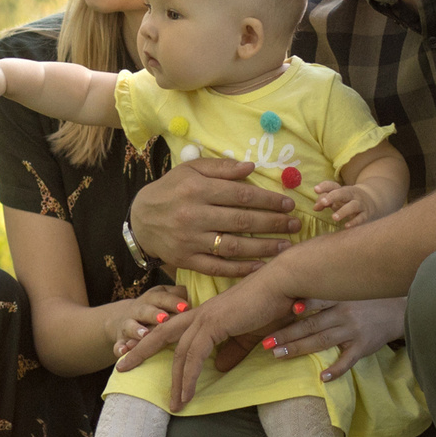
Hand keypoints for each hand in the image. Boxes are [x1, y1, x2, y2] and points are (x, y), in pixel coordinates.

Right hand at [106, 285, 190, 357]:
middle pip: (146, 310)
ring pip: (131, 326)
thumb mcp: (168, 297)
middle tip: (164, 318)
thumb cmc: (158, 307)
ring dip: (137, 330)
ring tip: (145, 334)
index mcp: (154, 297)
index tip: (185, 307)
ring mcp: (128, 324)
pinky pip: (118, 344)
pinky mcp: (121, 339)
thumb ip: (181, 297)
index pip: (164, 298)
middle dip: (154, 314)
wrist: (127, 316)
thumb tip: (201, 298)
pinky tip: (123, 352)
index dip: (174, 302)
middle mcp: (140, 309)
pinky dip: (120, 348)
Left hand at [120, 270, 294, 409]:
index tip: (136, 351)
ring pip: (179, 352)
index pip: (173, 329)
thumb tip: (219, 368)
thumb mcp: (249, 334)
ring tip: (173, 404)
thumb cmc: (272, 305)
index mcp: (205, 314)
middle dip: (140, 350)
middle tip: (121, 366)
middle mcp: (199, 314)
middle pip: (161, 334)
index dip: (154, 340)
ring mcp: (205, 318)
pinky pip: (195, 356)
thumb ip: (232, 351)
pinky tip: (187, 394)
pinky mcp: (214, 324)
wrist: (283, 284)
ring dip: (175, 380)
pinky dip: (189, 377)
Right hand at [130, 156, 300, 278]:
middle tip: (295, 224)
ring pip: (233, 246)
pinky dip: (241, 269)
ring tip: (286, 246)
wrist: (140, 220)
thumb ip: (221, 168)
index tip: (288, 204)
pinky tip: (261, 267)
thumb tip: (251, 167)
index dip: (268, 200)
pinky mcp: (187, 260)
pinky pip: (218, 267)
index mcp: (196, 189)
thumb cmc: (170, 190)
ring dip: (264, 248)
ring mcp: (190, 240)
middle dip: (273, 223)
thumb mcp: (190, 169)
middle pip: (241, 221)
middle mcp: (193, 215)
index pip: (240, 195)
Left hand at [253, 295, 407, 380]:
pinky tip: (322, 378)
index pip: (316, 300)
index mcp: (339, 297)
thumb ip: (326, 290)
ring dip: (299, 349)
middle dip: (287, 334)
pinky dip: (336, 370)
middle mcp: (344, 313)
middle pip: (311, 324)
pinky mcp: (363, 346)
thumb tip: (296, 290)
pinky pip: (348, 360)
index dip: (300, 305)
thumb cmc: (367, 297)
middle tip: (266, 343)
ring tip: (279, 356)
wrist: (400, 309)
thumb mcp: (349, 288)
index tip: (282, 310)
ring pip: (322, 341)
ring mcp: (354, 331)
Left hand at [310, 180, 375, 228]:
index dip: (324, 186)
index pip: (332, 185)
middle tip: (323, 202)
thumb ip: (324, 201)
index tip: (316, 189)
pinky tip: (346, 226)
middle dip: (333, 196)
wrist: (373, 199)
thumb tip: (315, 208)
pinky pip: (361, 218)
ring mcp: (360, 204)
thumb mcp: (337, 198)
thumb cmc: (348, 200)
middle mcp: (351, 195)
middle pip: (342, 193)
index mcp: (342, 190)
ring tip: (333, 217)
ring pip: (352, 206)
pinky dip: (354, 222)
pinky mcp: (366, 214)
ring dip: (343, 211)